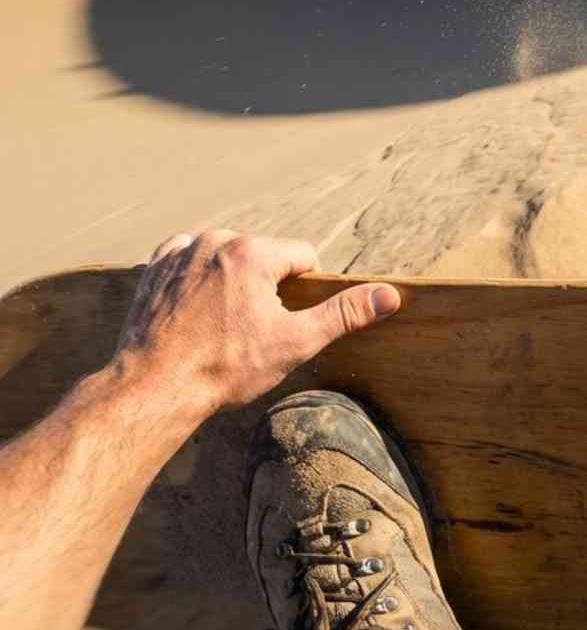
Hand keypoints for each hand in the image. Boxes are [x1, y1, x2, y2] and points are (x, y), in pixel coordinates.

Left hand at [113, 231, 400, 416]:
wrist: (153, 388)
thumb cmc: (225, 367)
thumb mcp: (295, 342)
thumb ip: (343, 313)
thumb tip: (389, 295)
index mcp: (255, 253)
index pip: (303, 257)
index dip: (302, 292)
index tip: (283, 323)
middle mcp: (217, 241)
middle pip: (263, 256)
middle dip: (265, 287)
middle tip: (249, 330)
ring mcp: (181, 252)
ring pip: (227, 258)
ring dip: (230, 282)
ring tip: (219, 325)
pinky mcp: (154, 268)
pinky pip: (187, 260)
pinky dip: (195, 279)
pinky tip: (194, 312)